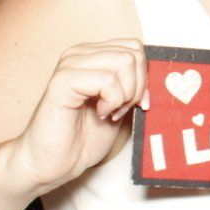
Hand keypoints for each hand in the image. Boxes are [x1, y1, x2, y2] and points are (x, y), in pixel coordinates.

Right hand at [8, 38, 146, 193]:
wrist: (51, 163)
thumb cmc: (82, 138)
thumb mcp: (120, 106)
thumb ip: (134, 85)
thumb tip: (159, 73)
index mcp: (92, 56)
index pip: (134, 46)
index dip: (144, 77)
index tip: (136, 103)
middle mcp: (79, 54)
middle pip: (133, 52)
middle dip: (137, 86)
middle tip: (120, 110)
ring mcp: (69, 65)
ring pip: (124, 62)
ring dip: (126, 94)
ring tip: (109, 112)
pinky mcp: (62, 81)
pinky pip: (107, 80)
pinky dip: (113, 101)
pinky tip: (99, 114)